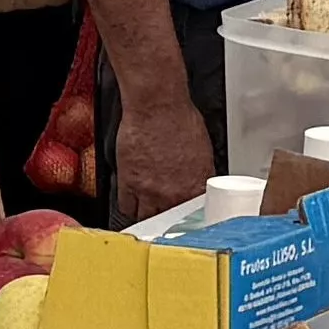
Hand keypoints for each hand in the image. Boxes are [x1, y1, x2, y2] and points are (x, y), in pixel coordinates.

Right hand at [113, 96, 214, 219]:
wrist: (157, 105)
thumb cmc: (179, 117)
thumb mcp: (202, 149)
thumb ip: (199, 173)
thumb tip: (199, 182)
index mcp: (196, 186)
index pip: (196, 218)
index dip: (191, 220)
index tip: (188, 221)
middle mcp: (174, 193)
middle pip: (170, 223)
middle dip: (168, 221)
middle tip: (167, 216)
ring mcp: (150, 191)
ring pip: (147, 219)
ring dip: (148, 218)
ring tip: (149, 213)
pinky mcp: (129, 183)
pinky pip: (126, 207)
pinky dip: (129, 208)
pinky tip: (133, 203)